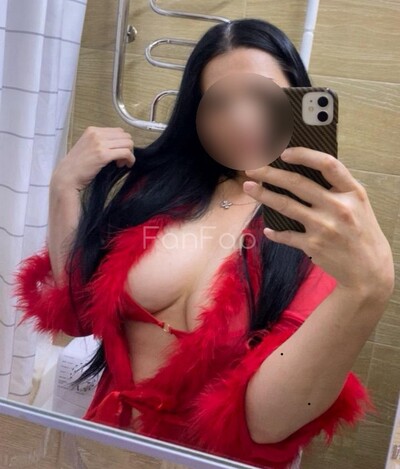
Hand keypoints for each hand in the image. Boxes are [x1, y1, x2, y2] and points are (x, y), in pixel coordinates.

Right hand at [51, 126, 134, 190]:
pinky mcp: (103, 155)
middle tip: (122, 159)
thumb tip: (118, 144)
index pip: (118, 131)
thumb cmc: (77, 165)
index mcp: (92, 130)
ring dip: (129, 154)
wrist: (67, 176)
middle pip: (125, 136)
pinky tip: (124, 165)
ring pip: (128, 143)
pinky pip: (126, 153)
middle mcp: (96, 134)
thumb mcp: (87, 146)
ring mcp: (100, 144)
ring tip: (122, 163)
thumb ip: (101, 142)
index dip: (122, 142)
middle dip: (128, 147)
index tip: (119, 153)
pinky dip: (130, 159)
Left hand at [243, 147, 393, 302]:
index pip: (327, 165)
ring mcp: (324, 227)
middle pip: (297, 184)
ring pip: (286, 205)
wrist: (369, 270)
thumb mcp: (358, 205)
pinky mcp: (313, 245)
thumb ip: (338, 189)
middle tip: (252, 168)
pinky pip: (286, 235)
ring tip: (248, 187)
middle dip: (270, 174)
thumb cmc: (362, 233)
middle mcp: (338, 207)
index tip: (284, 153)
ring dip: (263, 195)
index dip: (304, 155)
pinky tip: (267, 229)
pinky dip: (275, 232)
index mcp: (352, 192)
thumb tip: (304, 172)